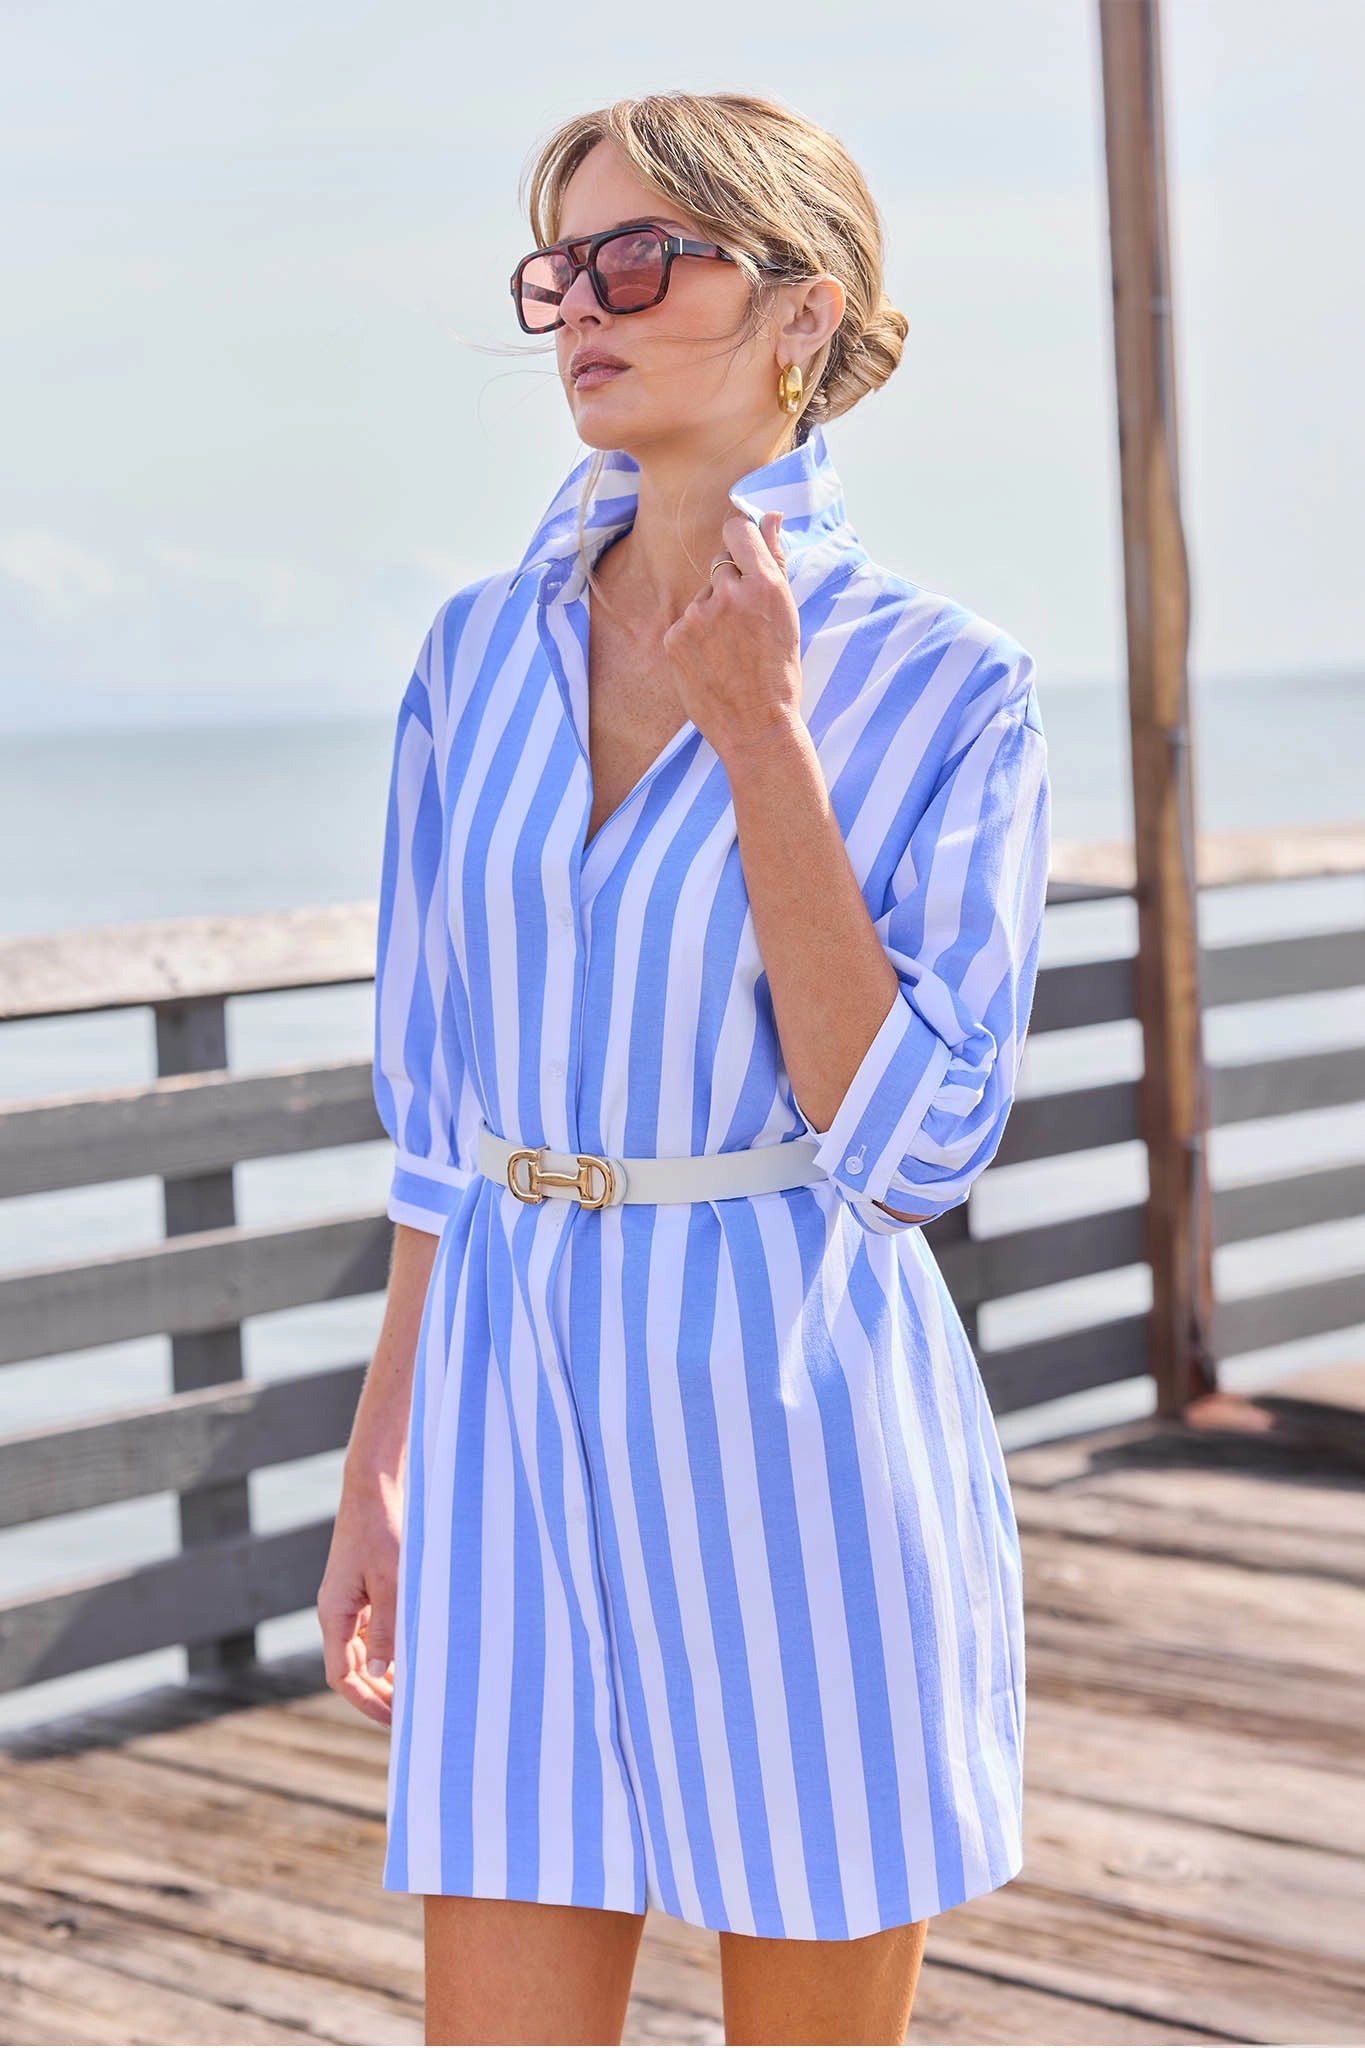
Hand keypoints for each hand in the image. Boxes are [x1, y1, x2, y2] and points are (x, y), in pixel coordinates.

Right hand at [316, 1466, 402, 1727]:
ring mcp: (348, 1600)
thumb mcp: (390, 1582)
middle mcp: (336, 1611)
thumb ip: (386, 1627)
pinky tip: (414, 1652)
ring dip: (385, 1672)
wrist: (374, 1486)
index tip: (398, 1720)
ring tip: (417, 1690)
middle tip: (412, 1713)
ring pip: (362, 1650)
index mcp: (334, 1614)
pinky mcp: (362, 1587)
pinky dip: (389, 1646)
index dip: (367, 1701)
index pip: (342, 1676)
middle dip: (377, 1693)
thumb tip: (381, 1672)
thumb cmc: (382, 1530)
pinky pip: (371, 1629)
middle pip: (350, 1668)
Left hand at [661, 509, 804, 760]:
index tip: (744, 561)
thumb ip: (774, 560)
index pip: (737, 530)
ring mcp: (698, 616)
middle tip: (744, 627)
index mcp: (765, 584)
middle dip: (730, 587)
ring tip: (729, 652)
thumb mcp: (786, 614)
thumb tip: (771, 515)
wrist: (757, 727)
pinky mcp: (675, 638)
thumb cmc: (779, 672)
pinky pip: (684, 624)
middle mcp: (729, 594)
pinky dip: (694, 640)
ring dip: (712, 616)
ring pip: (702, 599)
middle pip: (719, 565)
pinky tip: (712, 664)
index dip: (740, 544)